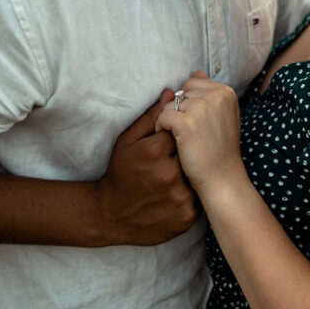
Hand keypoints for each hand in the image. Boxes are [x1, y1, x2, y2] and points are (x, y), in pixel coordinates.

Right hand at [94, 90, 199, 245]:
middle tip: (170, 162)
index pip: (181, 130)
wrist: (110, 215)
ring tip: (172, 178)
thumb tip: (172, 93)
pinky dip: (192, 193)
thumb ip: (151, 117)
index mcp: (155, 151)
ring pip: (198, 174)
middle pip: (191, 151)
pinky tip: (176, 192)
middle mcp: (170, 174)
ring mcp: (180, 197)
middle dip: (185, 153)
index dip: (175, 135)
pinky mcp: (187, 216)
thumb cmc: (119, 173)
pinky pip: (199, 197)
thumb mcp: (128, 141)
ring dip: (190, 173)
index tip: (167, 144)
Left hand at [156, 72, 241, 191]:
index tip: (195, 122)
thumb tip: (197, 71)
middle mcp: (215, 95)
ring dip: (169, 121)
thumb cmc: (220, 148)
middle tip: (187, 132)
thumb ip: (210, 93)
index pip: (194, 83)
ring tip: (180, 138)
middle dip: (179, 110)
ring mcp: (201, 108)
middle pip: (181, 93)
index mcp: (225, 92)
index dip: (189, 103)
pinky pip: (162, 117)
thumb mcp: (223, 115)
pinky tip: (172, 142)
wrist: (222, 177)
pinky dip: (161, 129)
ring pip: (170, 105)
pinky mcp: (186, 122)